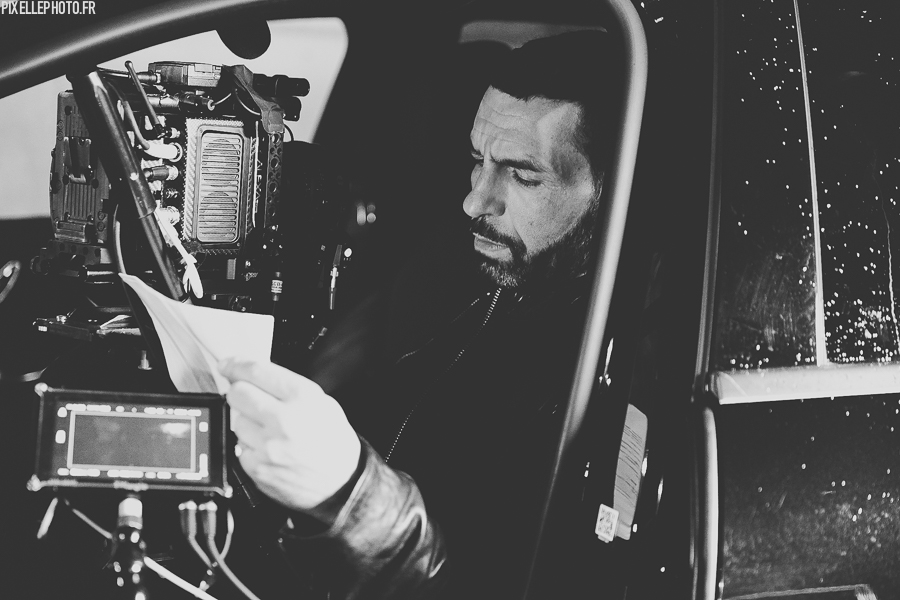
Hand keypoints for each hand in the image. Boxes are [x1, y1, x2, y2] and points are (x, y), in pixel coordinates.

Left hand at [219, 358, 361, 514]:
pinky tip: (268, 448)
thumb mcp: (321, 402)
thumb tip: (251, 375)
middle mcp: (283, 419)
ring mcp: (268, 445)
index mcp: (302, 397)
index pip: (255, 371)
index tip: (227, 365)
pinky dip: (249, 445)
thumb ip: (286, 386)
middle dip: (240, 393)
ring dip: (246, 421)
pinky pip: (238, 445)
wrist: (341, 482)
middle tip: (251, 399)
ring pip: (235, 420)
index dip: (235, 365)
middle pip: (237, 393)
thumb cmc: (332, 440)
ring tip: (268, 430)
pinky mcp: (257, 467)